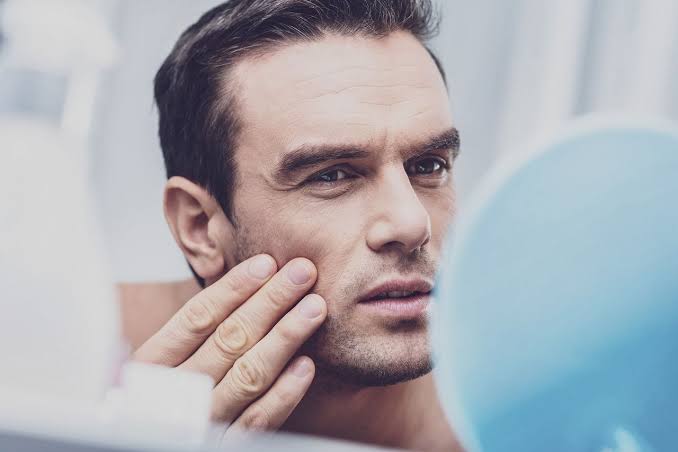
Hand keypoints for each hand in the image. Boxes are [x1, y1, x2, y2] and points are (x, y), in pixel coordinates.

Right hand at [133, 255, 325, 433]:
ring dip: (285, 337)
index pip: (196, 317)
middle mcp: (174, 393)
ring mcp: (202, 421)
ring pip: (249, 375)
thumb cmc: (159, 399)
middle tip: (303, 272)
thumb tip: (236, 286)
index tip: (266, 263)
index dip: (234, 288)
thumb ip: (186, 334)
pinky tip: (306, 365)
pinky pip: (258, 421)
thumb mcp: (156, 365)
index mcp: (151, 365)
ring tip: (314, 307)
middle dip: (270, 301)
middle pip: (229, 339)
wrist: (148, 445)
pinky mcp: (224, 446)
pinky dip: (283, 394)